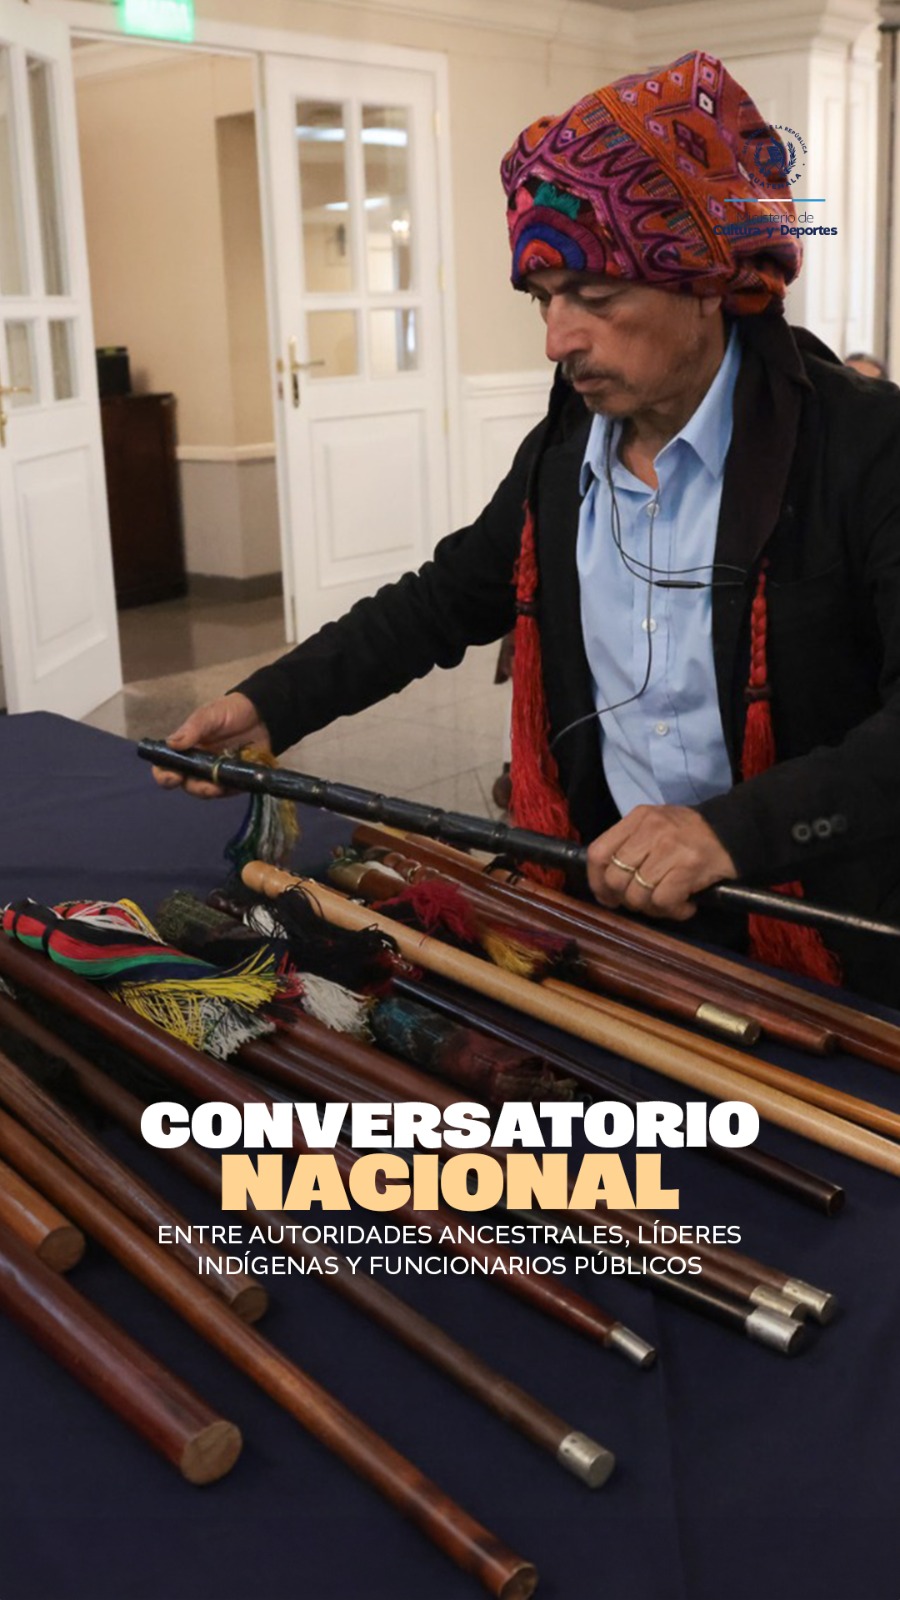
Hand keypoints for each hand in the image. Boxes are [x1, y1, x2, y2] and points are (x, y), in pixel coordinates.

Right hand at [151, 693, 271, 797]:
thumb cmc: (230, 712)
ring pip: (206, 791)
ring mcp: (217, 775)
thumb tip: (171, 743)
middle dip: (188, 786)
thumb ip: (193, 728)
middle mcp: (198, 766)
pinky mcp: (236, 781)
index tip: (170, 776)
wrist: (262, 714)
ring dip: (207, 791)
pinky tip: (231, 785)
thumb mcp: (210, 714)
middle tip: (194, 782)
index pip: (167, 766)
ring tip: (214, 787)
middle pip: (186, 783)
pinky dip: (228, 790)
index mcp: (186, 750)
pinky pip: (229, 791)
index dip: (164, 774)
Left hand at [586, 804, 737, 920]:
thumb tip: (606, 884)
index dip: (596, 881)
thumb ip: (630, 845)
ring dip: (651, 908)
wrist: (736, 831)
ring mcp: (669, 847)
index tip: (607, 897)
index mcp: (638, 818)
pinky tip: (685, 906)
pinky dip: (672, 911)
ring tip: (667, 904)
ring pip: (638, 894)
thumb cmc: (691, 835)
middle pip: (615, 878)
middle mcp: (650, 830)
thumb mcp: (656, 826)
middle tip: (644, 902)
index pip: (598, 853)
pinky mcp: (689, 866)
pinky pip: (663, 901)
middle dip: (626, 900)